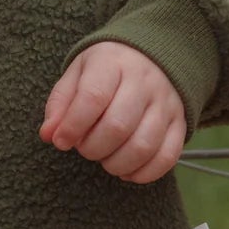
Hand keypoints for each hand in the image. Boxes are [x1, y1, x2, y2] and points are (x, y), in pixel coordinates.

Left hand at [39, 42, 186, 182]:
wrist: (152, 55)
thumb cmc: (106, 70)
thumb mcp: (78, 74)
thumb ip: (60, 104)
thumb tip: (48, 135)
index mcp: (112, 63)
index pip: (93, 97)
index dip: (73, 126)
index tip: (61, 141)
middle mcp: (144, 81)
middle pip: (118, 125)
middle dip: (93, 148)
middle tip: (84, 148)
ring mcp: (166, 103)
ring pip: (144, 145)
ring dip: (116, 163)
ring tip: (103, 158)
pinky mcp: (180, 123)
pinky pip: (167, 157)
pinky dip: (143, 173)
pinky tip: (126, 170)